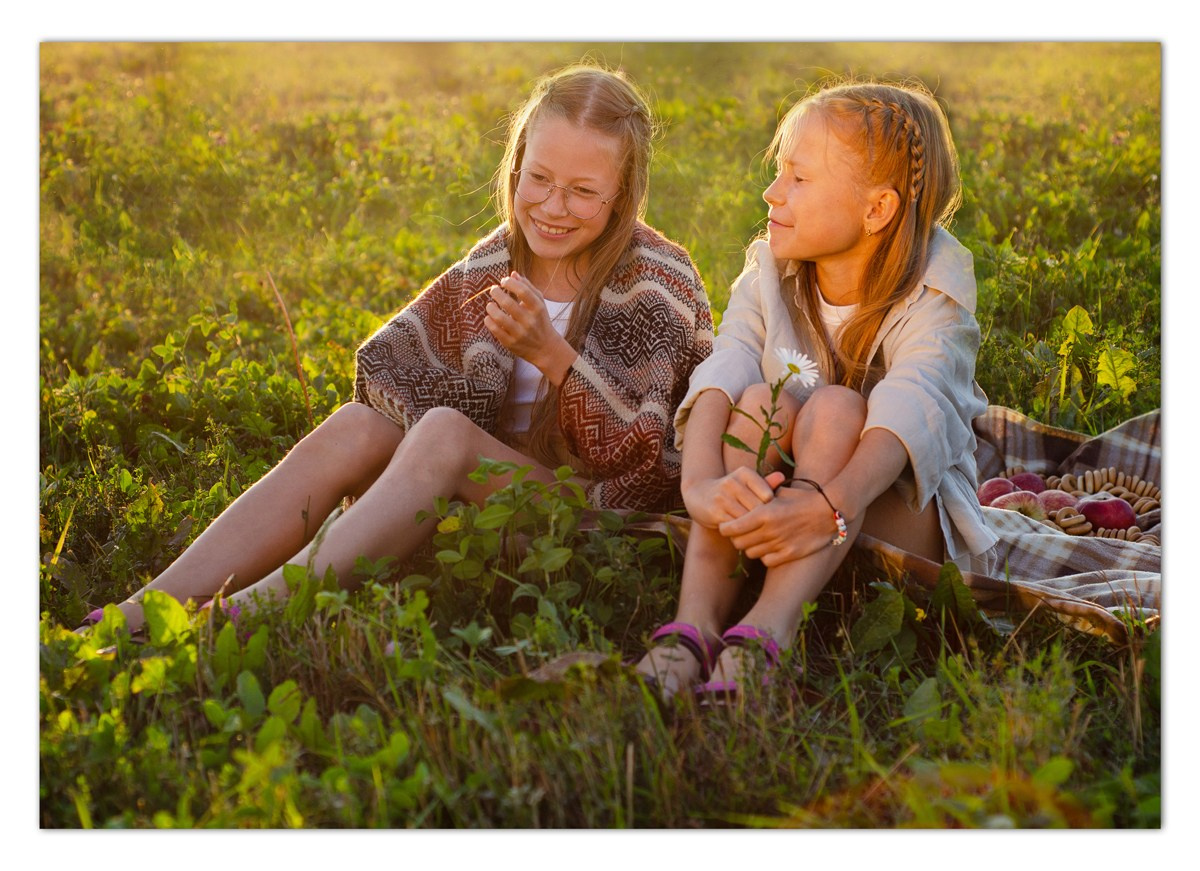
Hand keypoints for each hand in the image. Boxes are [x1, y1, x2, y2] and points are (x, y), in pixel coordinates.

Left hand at [484, 272, 574, 380]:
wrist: (545, 348)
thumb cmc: (540, 320)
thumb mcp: (539, 303)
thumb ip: (528, 287)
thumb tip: (513, 274)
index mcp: (538, 309)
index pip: (523, 291)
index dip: (510, 283)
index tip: (503, 281)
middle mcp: (530, 321)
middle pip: (508, 303)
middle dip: (496, 293)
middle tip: (493, 290)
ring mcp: (520, 334)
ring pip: (499, 318)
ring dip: (491, 308)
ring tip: (490, 305)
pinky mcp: (511, 343)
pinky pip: (495, 330)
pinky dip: (489, 321)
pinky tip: (489, 317)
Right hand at [683, 468, 785, 528]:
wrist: (698, 495)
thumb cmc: (729, 491)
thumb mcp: (745, 484)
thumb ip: (764, 483)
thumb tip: (782, 477)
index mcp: (744, 473)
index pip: (767, 495)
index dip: (771, 509)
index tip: (770, 516)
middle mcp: (733, 482)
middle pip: (758, 508)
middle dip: (762, 521)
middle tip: (767, 530)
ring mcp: (723, 497)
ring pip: (747, 518)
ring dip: (752, 528)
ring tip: (757, 534)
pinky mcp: (715, 511)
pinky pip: (735, 526)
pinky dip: (740, 532)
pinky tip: (743, 534)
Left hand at [717, 485, 839, 566]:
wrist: (829, 510)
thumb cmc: (803, 498)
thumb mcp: (780, 493)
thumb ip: (760, 498)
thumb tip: (745, 499)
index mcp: (763, 513)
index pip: (731, 527)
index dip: (726, 528)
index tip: (727, 526)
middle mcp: (768, 531)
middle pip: (738, 543)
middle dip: (736, 538)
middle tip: (740, 534)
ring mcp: (779, 544)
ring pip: (751, 553)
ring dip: (751, 547)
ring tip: (755, 540)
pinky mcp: (789, 554)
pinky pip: (767, 561)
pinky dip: (765, 556)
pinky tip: (769, 548)